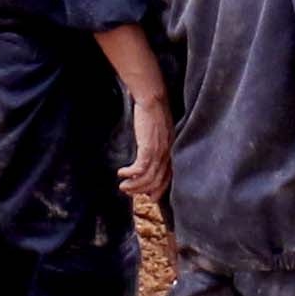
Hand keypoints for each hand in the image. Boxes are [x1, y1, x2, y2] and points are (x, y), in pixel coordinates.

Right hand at [118, 96, 173, 215]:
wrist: (153, 98)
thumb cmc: (155, 112)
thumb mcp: (160, 133)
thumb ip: (157, 145)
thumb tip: (147, 154)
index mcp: (172, 151)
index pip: (168, 177)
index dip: (159, 189)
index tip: (149, 197)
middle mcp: (168, 154)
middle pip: (158, 182)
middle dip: (142, 191)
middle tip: (129, 193)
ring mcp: (159, 152)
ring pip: (148, 179)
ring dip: (133, 186)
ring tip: (122, 186)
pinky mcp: (149, 148)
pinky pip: (140, 169)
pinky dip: (130, 174)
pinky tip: (121, 172)